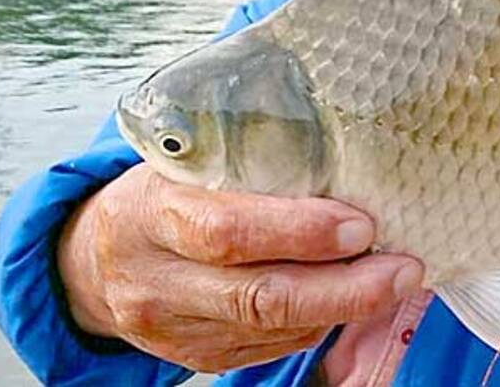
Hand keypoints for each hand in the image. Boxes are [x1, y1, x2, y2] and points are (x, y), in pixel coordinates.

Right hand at [58, 164, 422, 371]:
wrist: (97, 257)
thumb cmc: (163, 190)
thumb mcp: (187, 157)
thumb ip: (248, 154)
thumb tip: (346, 143)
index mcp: (152, 213)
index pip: (227, 231)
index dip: (300, 232)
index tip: (361, 223)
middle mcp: (158, 280)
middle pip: (259, 296)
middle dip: (344, 287)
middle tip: (403, 266)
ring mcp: (176, 327)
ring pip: (273, 328)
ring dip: (344, 306)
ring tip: (396, 278)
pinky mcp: (199, 357)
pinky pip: (273, 347)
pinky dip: (320, 321)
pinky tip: (353, 296)